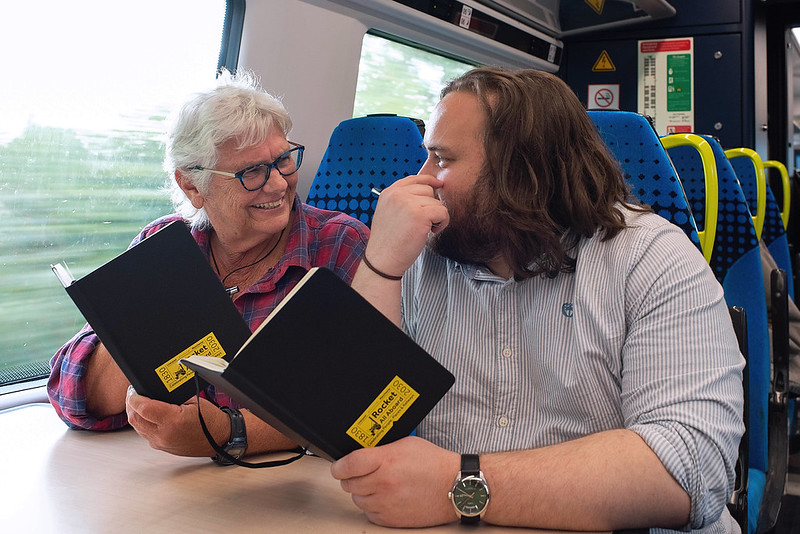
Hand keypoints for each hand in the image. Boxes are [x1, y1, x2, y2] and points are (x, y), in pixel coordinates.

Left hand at [125, 386, 227, 456]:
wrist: (219, 438)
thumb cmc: (210, 420)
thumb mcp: (193, 400)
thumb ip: (171, 396)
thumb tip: (154, 391)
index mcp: (173, 421)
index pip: (142, 408)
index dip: (134, 397)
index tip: (134, 390)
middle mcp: (164, 435)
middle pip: (134, 419)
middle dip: (130, 404)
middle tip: (133, 394)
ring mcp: (161, 443)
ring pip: (136, 427)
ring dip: (135, 414)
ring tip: (138, 403)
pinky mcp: (161, 446)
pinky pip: (144, 433)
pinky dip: (142, 422)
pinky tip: (147, 415)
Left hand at [330, 436, 459, 526]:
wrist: (454, 486)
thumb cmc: (434, 464)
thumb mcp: (406, 443)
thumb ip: (380, 448)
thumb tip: (361, 451)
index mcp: (386, 461)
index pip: (348, 465)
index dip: (338, 466)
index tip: (337, 467)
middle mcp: (384, 483)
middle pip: (349, 483)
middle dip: (351, 477)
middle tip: (360, 473)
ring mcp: (387, 503)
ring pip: (357, 500)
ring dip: (362, 492)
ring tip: (377, 484)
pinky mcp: (392, 519)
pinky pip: (369, 514)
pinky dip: (372, 506)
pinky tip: (384, 497)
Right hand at [366, 174, 448, 276]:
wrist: (383, 260)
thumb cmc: (388, 242)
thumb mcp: (389, 213)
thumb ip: (402, 200)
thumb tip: (427, 191)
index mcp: (389, 193)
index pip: (414, 178)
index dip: (429, 181)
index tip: (439, 184)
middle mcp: (397, 195)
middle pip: (428, 190)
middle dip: (430, 206)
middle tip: (422, 222)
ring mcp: (408, 204)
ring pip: (436, 201)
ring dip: (436, 216)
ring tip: (424, 229)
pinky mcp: (420, 215)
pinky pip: (442, 212)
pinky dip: (442, 222)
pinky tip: (432, 231)